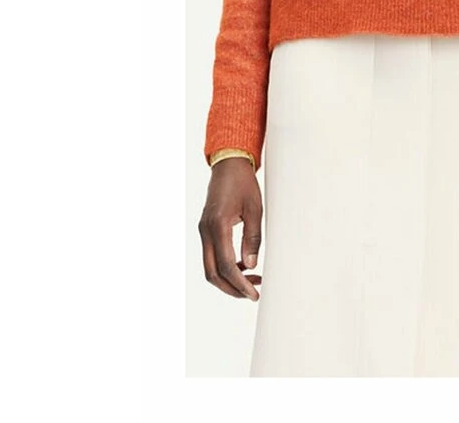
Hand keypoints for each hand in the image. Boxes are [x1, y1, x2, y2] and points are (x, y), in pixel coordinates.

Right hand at [198, 157, 262, 299]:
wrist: (228, 165)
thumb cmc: (243, 183)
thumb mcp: (254, 209)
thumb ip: (252, 238)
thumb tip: (251, 266)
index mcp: (218, 225)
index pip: (226, 265)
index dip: (240, 283)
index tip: (254, 293)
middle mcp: (206, 231)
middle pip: (212, 273)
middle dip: (231, 288)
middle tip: (252, 294)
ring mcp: (204, 231)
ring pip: (210, 267)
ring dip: (228, 278)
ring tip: (252, 280)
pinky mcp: (206, 230)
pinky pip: (212, 256)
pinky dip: (225, 266)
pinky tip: (243, 265)